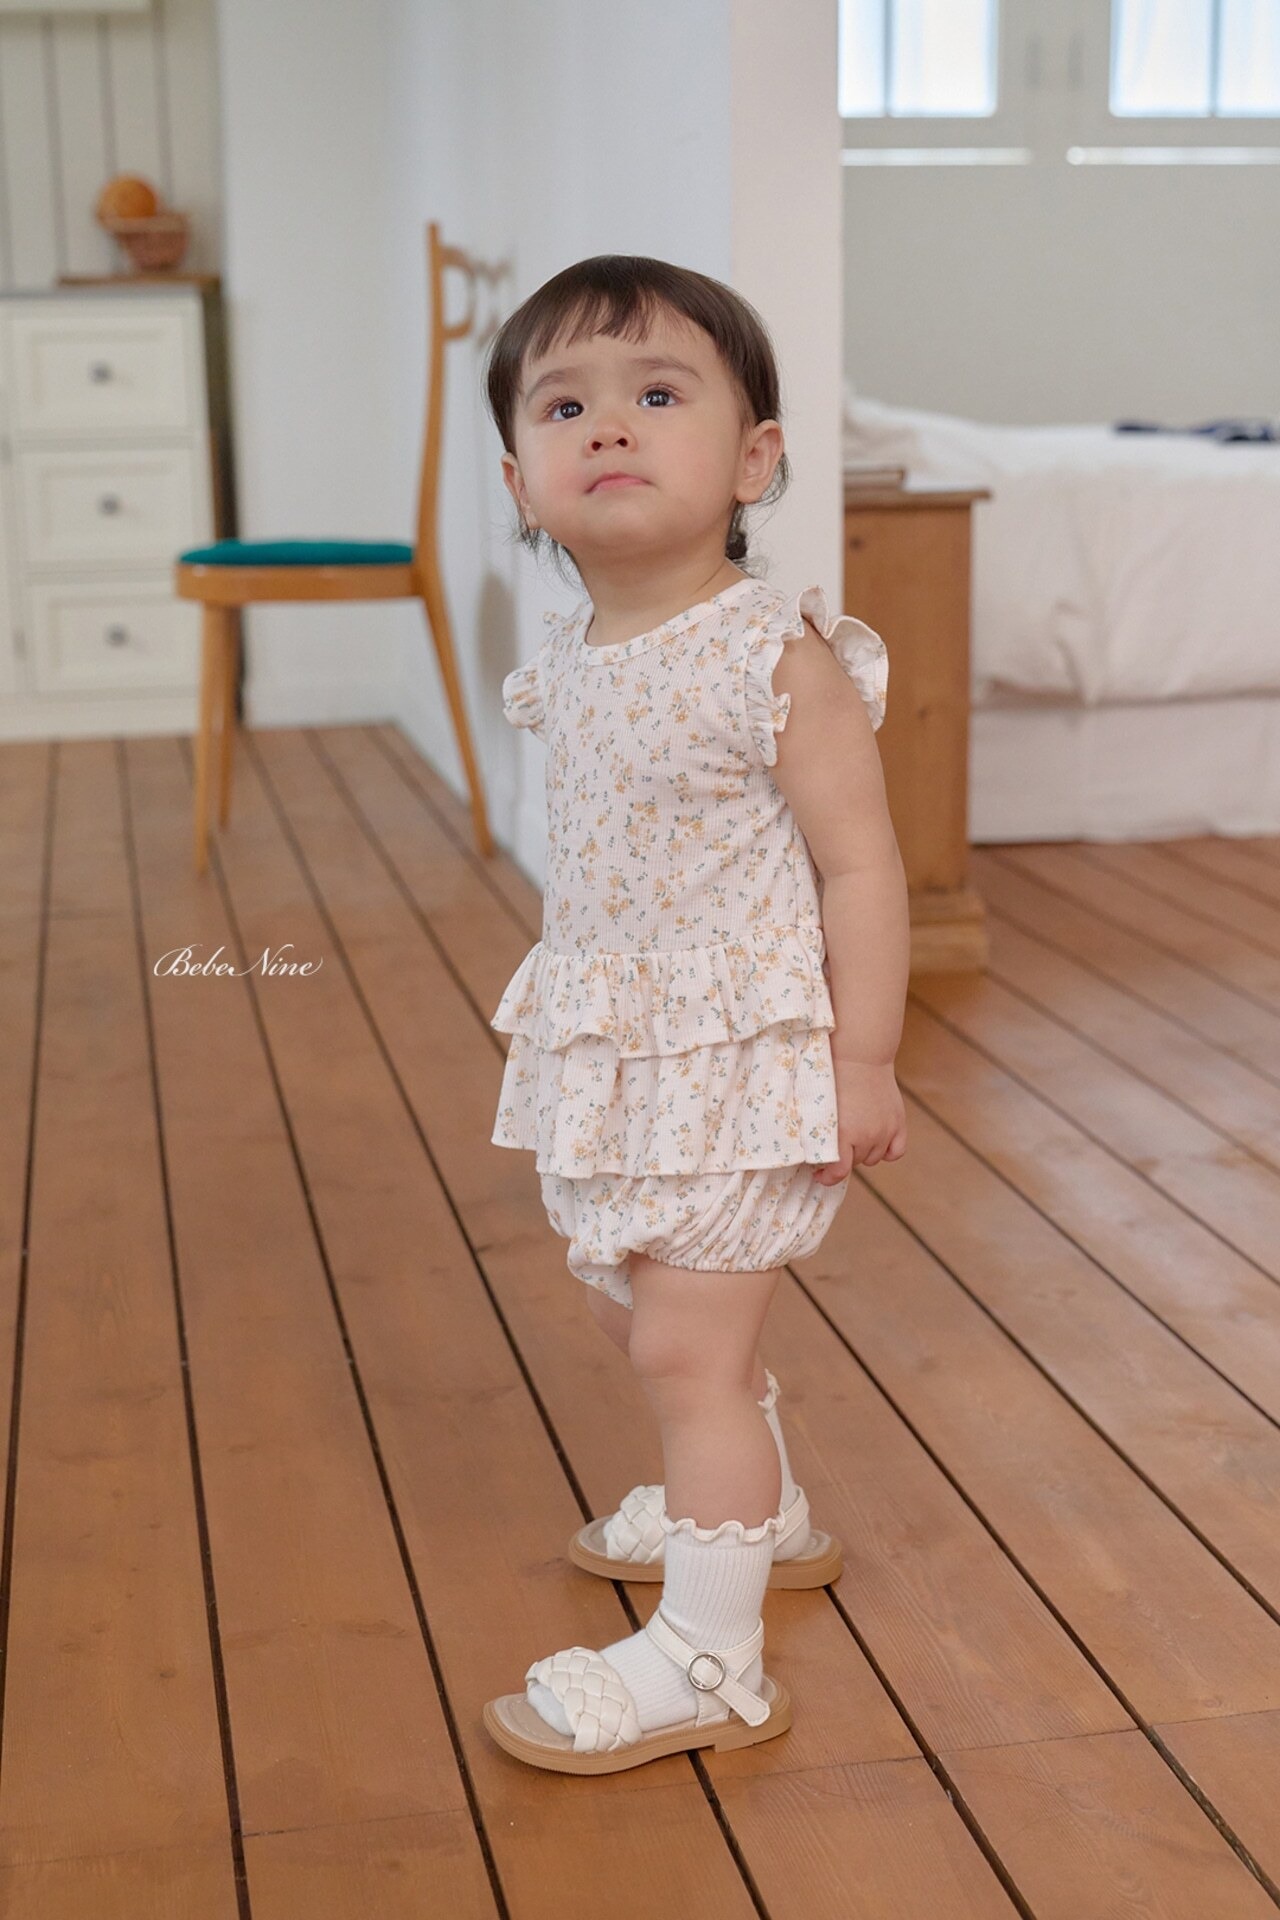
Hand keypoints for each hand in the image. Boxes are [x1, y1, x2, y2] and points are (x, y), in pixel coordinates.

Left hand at [810, 1058, 906, 1183]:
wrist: (859, 1055)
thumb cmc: (831, 1078)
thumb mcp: (817, 1108)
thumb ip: (816, 1135)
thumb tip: (808, 1158)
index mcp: (844, 1134)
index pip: (839, 1172)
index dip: (827, 1178)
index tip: (819, 1174)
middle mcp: (867, 1136)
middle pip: (855, 1163)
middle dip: (843, 1156)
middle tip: (835, 1144)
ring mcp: (885, 1130)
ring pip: (874, 1158)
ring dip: (863, 1152)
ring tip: (854, 1135)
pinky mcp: (898, 1122)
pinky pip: (896, 1152)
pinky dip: (887, 1151)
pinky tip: (876, 1142)